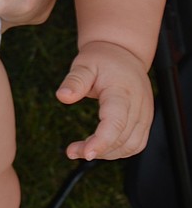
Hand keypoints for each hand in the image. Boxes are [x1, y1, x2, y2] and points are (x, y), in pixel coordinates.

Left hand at [56, 40, 153, 159]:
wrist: (123, 53)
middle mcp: (138, 105)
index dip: (102, 141)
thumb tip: (62, 96)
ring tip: (83, 150)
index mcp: (122, 91)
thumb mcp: (84, 64)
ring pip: (131, 146)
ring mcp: (145, 114)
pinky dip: (119, 151)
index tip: (86, 153)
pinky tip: (101, 148)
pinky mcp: (145, 120)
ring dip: (108, 154)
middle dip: (97, 150)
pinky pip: (136, 144)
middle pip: (122, 138)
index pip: (116, 122)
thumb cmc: (103, 59)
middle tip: (72, 151)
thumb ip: (75, 81)